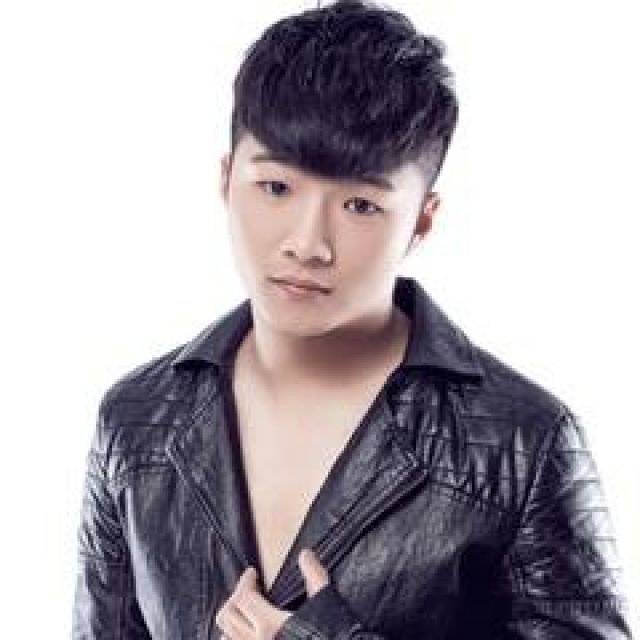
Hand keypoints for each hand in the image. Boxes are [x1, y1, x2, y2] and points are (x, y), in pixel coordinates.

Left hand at [215, 547, 329, 639]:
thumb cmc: (331, 635)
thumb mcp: (325, 602)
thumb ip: (314, 576)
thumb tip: (305, 555)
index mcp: (270, 625)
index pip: (243, 597)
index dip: (245, 581)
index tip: (252, 574)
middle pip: (227, 616)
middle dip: (235, 598)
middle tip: (247, 591)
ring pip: (226, 638)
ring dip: (231, 624)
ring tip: (243, 615)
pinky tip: (246, 636)